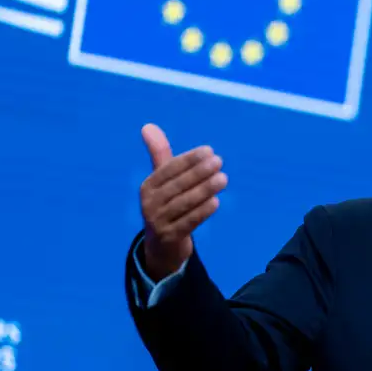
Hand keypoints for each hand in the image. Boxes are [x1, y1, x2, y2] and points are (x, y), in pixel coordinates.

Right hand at [138, 124, 227, 280]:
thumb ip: (159, 155)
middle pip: (177, 185)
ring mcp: (158, 222)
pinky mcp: (169, 237)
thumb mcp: (162, 181)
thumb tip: (148, 125)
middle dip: (199, 172)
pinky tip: (216, 201)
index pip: (168, 169)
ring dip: (205, 190)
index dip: (189, 159)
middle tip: (219, 162)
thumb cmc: (166, 204)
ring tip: (223, 179)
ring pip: (184, 203)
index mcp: (148, 186)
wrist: (162, 245)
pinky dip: (202, 212)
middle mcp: (149, 203)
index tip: (209, 150)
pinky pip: (188, 223)